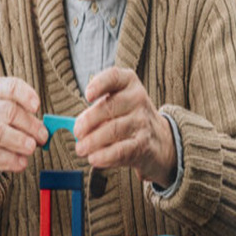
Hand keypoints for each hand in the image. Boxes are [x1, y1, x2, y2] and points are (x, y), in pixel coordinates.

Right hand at [0, 77, 48, 192]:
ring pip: (0, 133)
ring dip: (20, 141)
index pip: (10, 87)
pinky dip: (12, 160)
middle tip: (43, 136)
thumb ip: (33, 118)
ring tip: (32, 147)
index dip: (25, 94)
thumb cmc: (8, 126)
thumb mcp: (18, 114)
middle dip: (31, 125)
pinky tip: (22, 162)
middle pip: (9, 112)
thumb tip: (49, 129)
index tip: (37, 106)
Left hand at [73, 67, 176, 186]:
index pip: (114, 76)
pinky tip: (94, 158)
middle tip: (76, 132)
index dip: (99, 84)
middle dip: (88, 121)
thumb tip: (76, 126)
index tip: (87, 96)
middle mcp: (138, 99)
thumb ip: (98, 109)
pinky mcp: (143, 145)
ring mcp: (142, 122)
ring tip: (81, 148)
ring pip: (113, 130)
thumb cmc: (129, 117)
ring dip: (92, 141)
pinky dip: (103, 156)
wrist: (159, 139)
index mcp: (129, 82)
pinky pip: (120, 150)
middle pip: (109, 107)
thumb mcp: (118, 103)